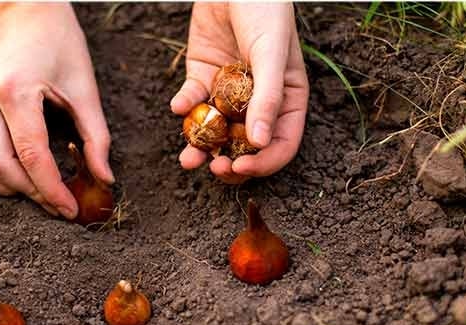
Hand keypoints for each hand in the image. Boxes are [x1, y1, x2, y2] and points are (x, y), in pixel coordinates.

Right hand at [0, 3, 113, 218]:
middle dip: (31, 194)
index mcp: (15, 90)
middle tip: (59, 205)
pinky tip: (18, 179)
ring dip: (7, 189)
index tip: (71, 210)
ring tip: (39, 194)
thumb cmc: (62, 46)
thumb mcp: (86, 89)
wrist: (28, 13)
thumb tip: (105, 180)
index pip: (32, 155)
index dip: (52, 189)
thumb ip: (97, 138)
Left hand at [171, 2, 308, 183]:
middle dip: (230, 162)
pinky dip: (184, 107)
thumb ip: (268, 97)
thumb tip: (260, 143)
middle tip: (213, 168)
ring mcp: (229, 92)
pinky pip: (193, 101)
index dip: (263, 163)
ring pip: (216, 131)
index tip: (241, 168)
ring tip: (188, 159)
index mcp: (287, 100)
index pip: (281, 144)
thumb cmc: (265, 12)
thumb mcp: (272, 54)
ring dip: (201, 148)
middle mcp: (258, 102)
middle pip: (246, 146)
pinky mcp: (203, 78)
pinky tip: (178, 106)